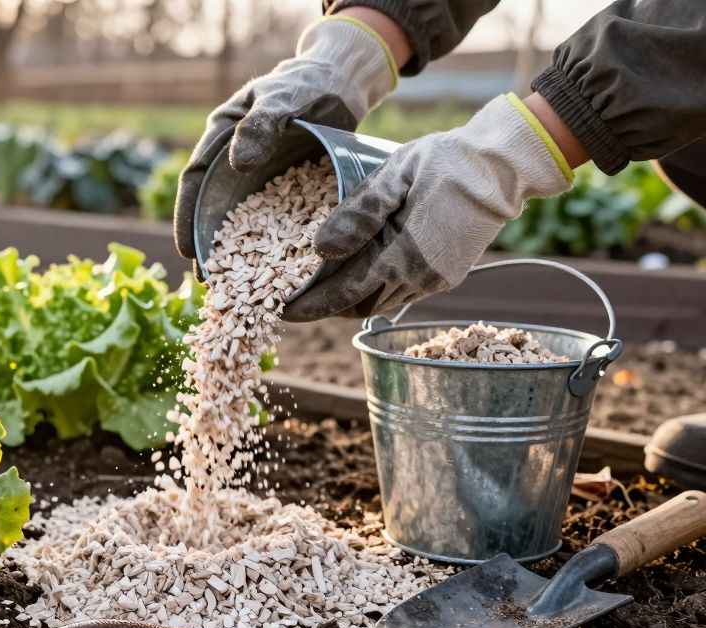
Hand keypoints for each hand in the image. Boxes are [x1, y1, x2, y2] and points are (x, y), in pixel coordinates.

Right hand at [173, 15, 397, 259]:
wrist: (343, 82)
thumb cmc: (308, 83)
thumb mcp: (283, 98)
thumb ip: (261, 126)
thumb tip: (238, 164)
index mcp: (221, 136)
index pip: (195, 180)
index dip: (187, 217)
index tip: (188, 251)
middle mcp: (234, 161)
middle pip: (213, 207)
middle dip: (210, 246)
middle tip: (209, 283)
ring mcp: (260, 177)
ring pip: (243, 219)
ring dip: (239, 253)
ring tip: (239, 288)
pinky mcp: (286, 188)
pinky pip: (276, 220)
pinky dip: (273, 245)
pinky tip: (279, 272)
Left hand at [282, 94, 574, 321]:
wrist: (504, 167)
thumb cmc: (446, 162)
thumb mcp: (395, 175)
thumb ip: (359, 213)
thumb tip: (322, 249)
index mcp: (404, 256)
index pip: (345, 292)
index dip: (312, 304)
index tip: (281, 308)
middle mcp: (420, 278)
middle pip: (358, 306)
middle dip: (325, 306)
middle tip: (294, 295)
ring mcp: (435, 281)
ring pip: (379, 303)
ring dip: (349, 299)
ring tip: (320, 286)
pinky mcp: (445, 276)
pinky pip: (398, 293)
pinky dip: (373, 289)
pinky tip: (358, 272)